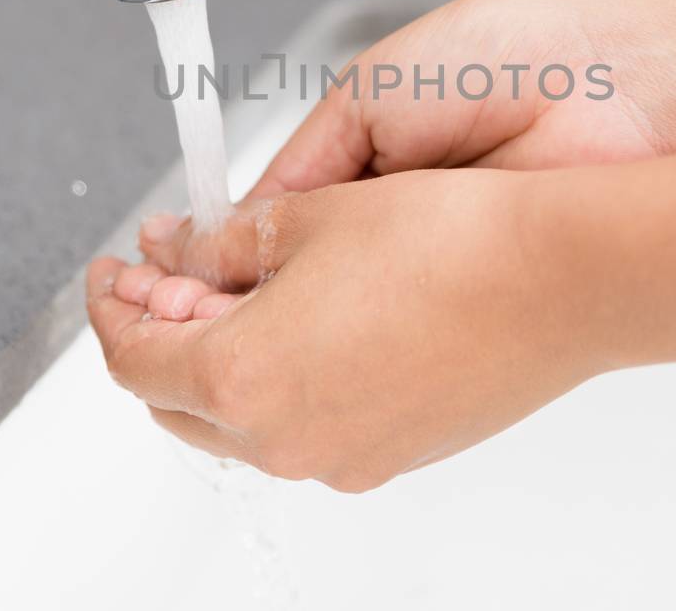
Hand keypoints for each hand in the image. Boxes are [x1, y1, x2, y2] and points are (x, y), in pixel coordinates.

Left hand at [86, 169, 605, 491]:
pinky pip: (308, 426)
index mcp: (243, 376)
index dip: (112, 305)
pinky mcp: (392, 453)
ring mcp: (343, 457)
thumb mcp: (310, 217)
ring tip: (245, 289)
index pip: (132, 355)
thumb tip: (178, 251)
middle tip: (166, 277)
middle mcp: (286, 438)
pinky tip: (312, 321)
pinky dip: (284, 381)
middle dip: (159, 336)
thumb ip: (222, 244)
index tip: (116, 271)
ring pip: (242, 420)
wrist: (563, 280)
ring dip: (223, 360)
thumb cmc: (449, 241)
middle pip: (177, 400)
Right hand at [139, 0, 675, 287]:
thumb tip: (231, 221)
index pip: (265, 228)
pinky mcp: (471, 303)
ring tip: (267, 316)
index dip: (217, 254)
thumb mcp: (364, 94)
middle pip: (297, 283)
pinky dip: (366, 335)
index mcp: (357, 164)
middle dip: (251, 294)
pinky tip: (342, 331)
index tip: (171, 276)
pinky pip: (400, 335)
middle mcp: (390, 225)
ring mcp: (430, 271)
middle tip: (200, 307)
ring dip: (304, 319)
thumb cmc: (497, 59)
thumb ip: (299, 164)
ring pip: (342, 319)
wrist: (604, 83)